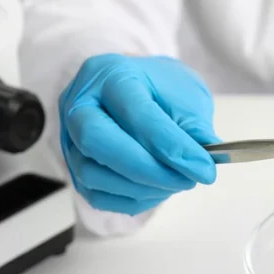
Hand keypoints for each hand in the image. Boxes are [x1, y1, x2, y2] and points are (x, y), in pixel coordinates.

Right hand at [59, 53, 218, 214]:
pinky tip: (159, 189)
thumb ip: (195, 129)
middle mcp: (79, 103)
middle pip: (97, 140)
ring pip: (93, 174)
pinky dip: (133, 199)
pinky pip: (97, 195)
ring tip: (178, 182)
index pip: (135, 112)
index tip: (204, 168)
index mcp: (111, 74)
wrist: (142, 91)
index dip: (170, 146)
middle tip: (187, 181)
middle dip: (147, 169)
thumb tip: (202, 163)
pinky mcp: (73, 166)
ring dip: (143, 188)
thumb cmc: (163, 91)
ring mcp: (69, 137)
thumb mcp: (187, 98)